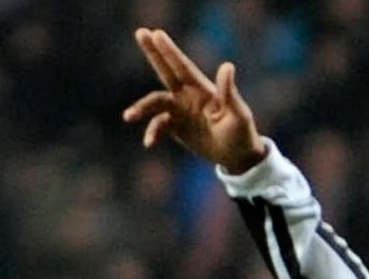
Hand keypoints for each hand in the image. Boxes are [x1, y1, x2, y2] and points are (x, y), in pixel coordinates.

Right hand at [124, 28, 266, 172]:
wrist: (235, 156)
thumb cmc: (240, 134)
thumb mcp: (238, 115)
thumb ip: (229, 93)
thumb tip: (227, 66)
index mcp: (202, 90)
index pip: (183, 67)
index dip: (170, 51)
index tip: (157, 33)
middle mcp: (188, 95)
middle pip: (166, 71)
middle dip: (153, 53)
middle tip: (140, 32)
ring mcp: (180, 110)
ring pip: (155, 102)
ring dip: (141, 107)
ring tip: (128, 116)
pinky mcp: (175, 126)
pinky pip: (158, 125)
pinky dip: (152, 132)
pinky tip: (149, 143)